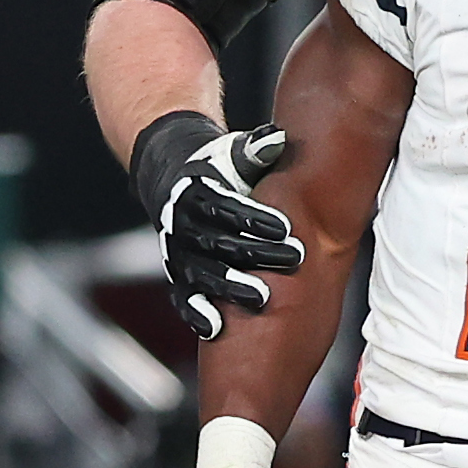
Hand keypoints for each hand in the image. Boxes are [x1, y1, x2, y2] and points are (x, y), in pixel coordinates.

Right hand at [133, 113, 304, 339]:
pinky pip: (184, 298)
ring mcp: (177, 254)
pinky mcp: (178, 277)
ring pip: (202, 274)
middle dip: (255, 253)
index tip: (285, 226)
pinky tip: (217, 328)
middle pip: (219, 243)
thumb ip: (254, 149)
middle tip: (293, 259)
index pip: (227, 207)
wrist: (174, 182)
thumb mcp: (232, 155)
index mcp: (195, 194)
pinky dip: (197, 313)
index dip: (254, 218)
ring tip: (263, 298)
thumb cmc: (217, 169)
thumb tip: (276, 139)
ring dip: (230, 287)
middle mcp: (181, 225)